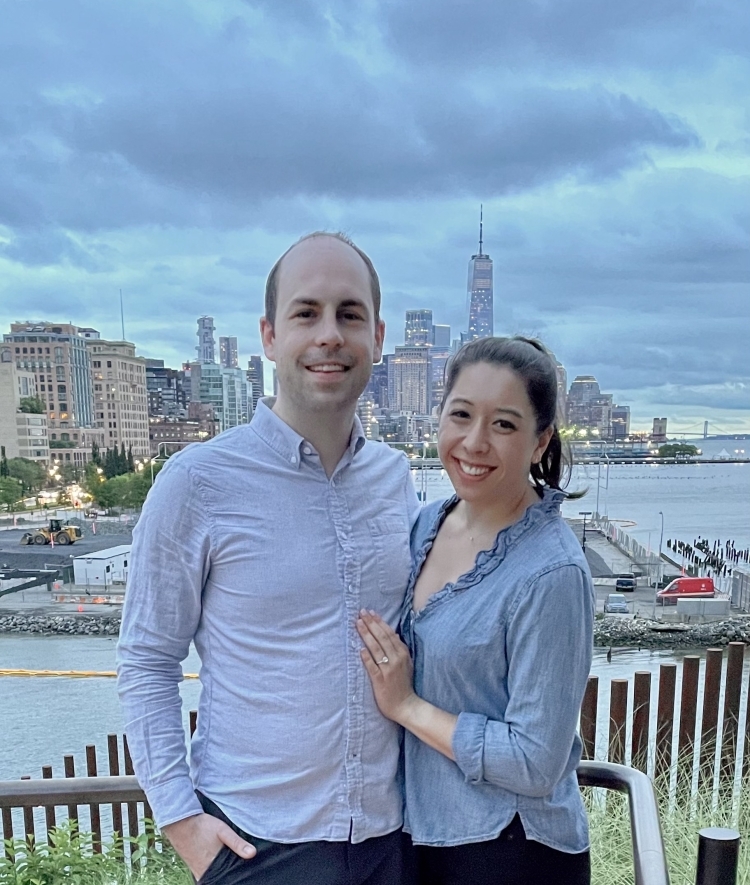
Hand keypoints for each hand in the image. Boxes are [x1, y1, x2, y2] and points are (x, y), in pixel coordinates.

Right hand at [162, 813, 255, 880]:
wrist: (180, 822)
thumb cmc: (202, 825)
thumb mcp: (223, 830)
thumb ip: (237, 843)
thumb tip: (252, 854)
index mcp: (214, 866)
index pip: (229, 878)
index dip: (237, 876)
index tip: (246, 873)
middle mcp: (205, 873)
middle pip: (222, 878)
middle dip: (231, 875)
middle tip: (237, 867)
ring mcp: (198, 872)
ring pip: (215, 877)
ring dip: (222, 873)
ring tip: (230, 865)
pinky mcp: (194, 868)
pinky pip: (206, 875)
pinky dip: (214, 872)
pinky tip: (219, 865)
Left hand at [357, 609, 416, 724]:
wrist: (406, 706)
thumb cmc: (404, 684)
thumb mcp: (406, 663)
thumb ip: (399, 649)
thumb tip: (392, 633)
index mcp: (403, 653)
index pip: (389, 633)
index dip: (379, 622)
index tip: (371, 612)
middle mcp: (396, 659)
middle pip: (382, 637)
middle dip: (371, 624)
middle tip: (361, 612)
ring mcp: (388, 670)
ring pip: (376, 648)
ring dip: (367, 635)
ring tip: (358, 624)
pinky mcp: (380, 680)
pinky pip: (372, 666)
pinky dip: (367, 657)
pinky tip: (360, 649)